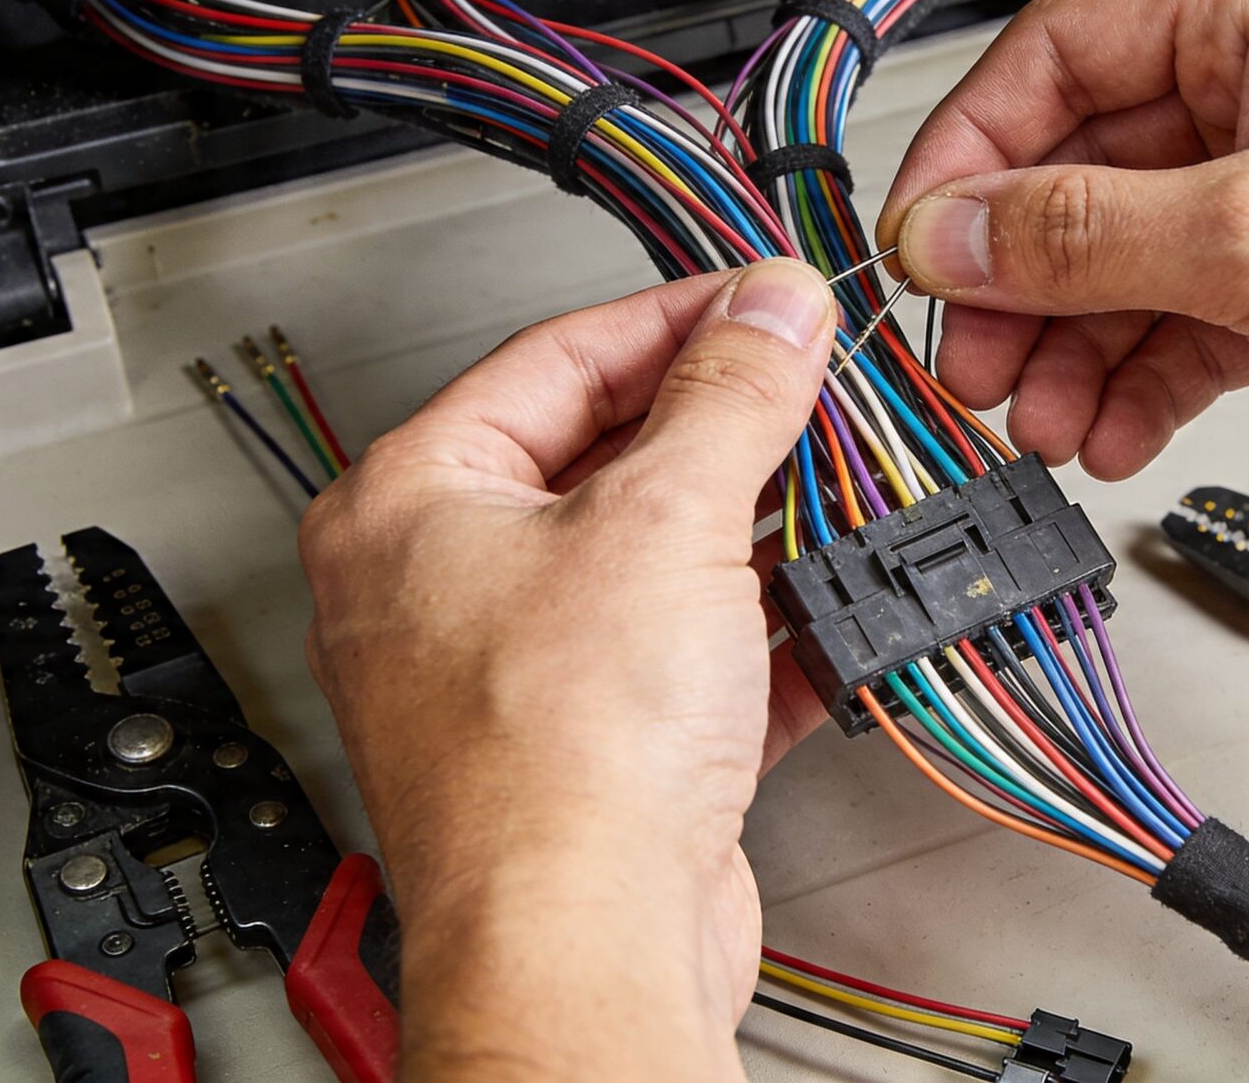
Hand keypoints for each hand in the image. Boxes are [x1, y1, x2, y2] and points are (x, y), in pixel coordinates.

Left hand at [297, 260, 834, 1081]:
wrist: (587, 949)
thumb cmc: (556, 765)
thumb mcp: (666, 520)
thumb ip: (731, 396)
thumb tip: (770, 307)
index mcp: (408, 502)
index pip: (555, 356)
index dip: (678, 316)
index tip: (768, 300)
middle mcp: (439, 585)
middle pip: (605, 455)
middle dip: (727, 428)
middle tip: (815, 388)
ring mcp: (513, 673)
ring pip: (652, 559)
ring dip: (755, 529)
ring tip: (841, 492)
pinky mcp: (591, 750)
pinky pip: (683, 656)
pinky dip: (759, 632)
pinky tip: (832, 613)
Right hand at [881, 0, 1248, 812]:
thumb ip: (1080, 236)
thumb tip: (956, 230)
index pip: (1060, 58)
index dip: (976, 161)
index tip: (924, 250)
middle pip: (1090, 168)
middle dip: (1027, 279)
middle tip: (974, 360)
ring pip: (1139, 253)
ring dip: (1080, 344)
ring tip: (1041, 421)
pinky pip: (1199, 310)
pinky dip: (1150, 371)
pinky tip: (1113, 431)